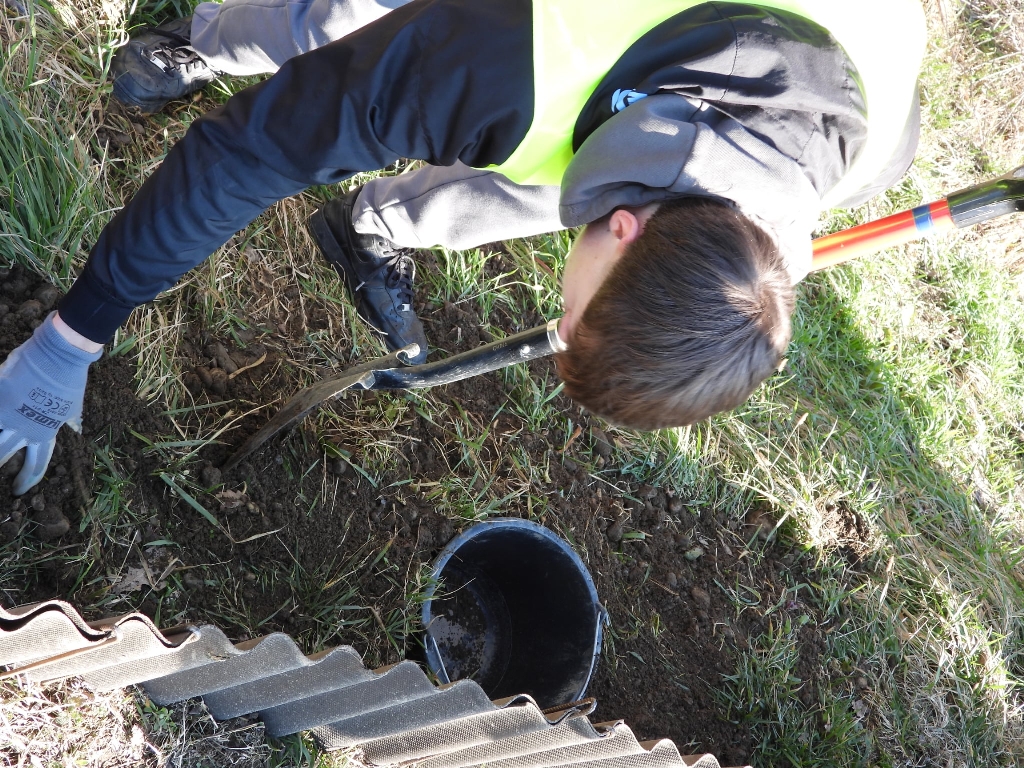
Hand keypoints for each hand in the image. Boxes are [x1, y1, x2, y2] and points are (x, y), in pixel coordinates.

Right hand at [0, 313, 101, 495]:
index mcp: (45, 433)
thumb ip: (68, 421)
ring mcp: (7, 413)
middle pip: (4, 454)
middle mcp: (24, 428)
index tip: (19, 491)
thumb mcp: (72, 407)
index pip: (37, 464)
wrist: (59, 355)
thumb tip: (74, 429)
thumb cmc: (68, 380)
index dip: (27, 480)